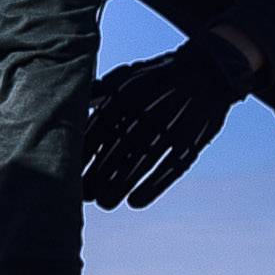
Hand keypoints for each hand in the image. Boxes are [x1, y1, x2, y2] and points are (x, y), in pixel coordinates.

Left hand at [78, 29, 259, 207]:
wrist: (205, 70)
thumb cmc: (155, 78)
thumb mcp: (125, 77)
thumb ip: (99, 92)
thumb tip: (69, 105)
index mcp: (128, 95)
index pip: (99, 129)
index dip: (85, 152)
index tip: (69, 169)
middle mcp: (149, 112)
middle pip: (118, 150)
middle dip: (99, 175)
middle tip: (83, 196)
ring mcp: (173, 127)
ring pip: (141, 163)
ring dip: (121, 185)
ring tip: (104, 203)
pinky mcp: (192, 141)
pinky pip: (170, 168)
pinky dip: (153, 187)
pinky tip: (136, 202)